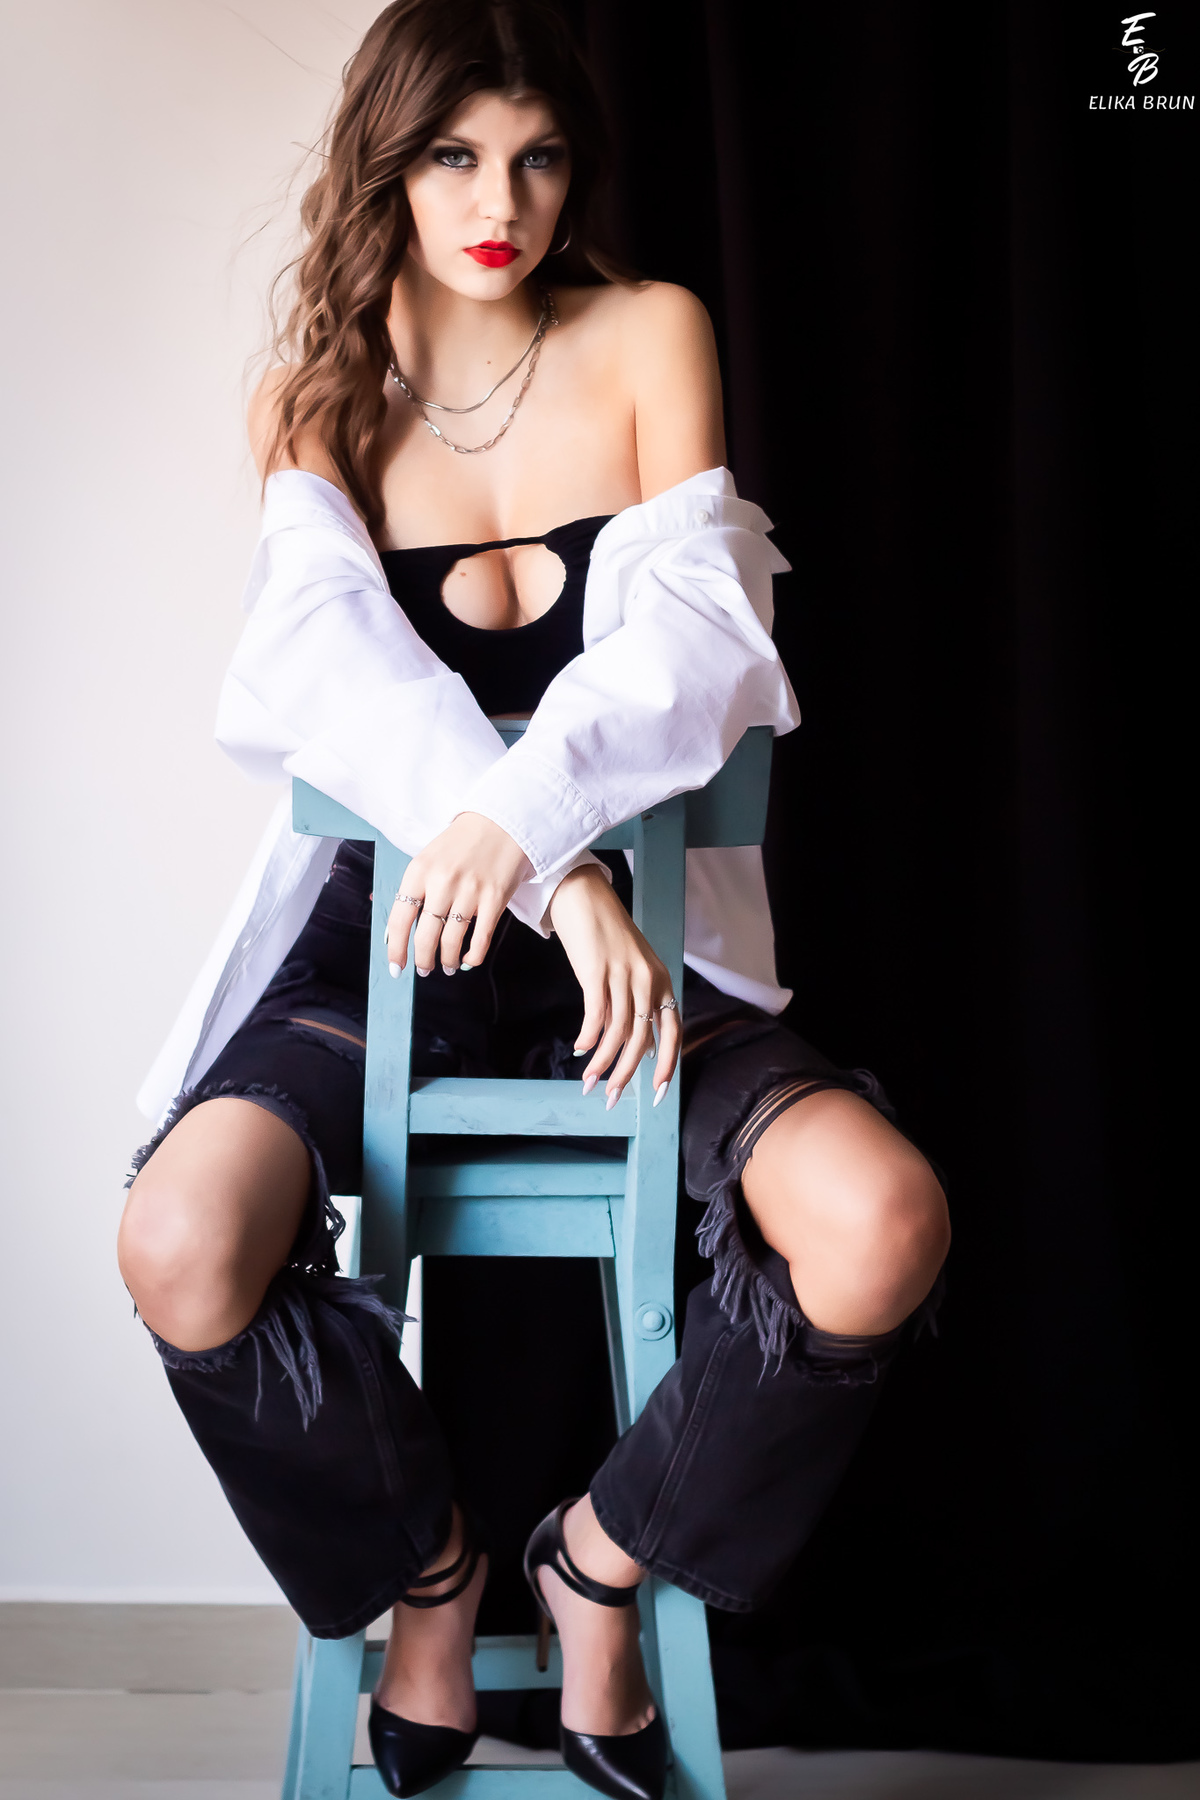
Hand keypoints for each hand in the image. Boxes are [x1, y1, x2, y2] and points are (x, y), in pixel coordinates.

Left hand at [385, 812, 532, 975]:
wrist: (502, 822)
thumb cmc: (461, 843)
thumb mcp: (428, 859)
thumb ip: (413, 891)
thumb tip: (397, 932)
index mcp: (419, 871)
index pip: (399, 919)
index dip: (396, 949)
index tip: (396, 967)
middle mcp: (442, 883)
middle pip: (425, 936)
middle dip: (422, 960)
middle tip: (423, 970)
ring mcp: (469, 892)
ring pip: (451, 942)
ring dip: (447, 961)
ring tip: (447, 966)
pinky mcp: (494, 899)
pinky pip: (480, 939)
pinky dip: (473, 956)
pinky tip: (468, 960)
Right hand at [548, 866, 680, 1107]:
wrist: (584, 896)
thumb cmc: (607, 935)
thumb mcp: (634, 968)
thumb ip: (640, 1002)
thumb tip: (643, 1044)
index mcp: (661, 982)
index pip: (673, 1032)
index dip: (667, 1065)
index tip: (656, 1094)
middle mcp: (647, 981)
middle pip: (642, 1040)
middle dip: (625, 1074)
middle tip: (610, 1097)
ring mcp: (623, 975)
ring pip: (617, 1033)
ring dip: (601, 1062)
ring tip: (588, 1082)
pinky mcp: (597, 971)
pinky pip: (596, 1015)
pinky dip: (588, 1037)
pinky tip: (580, 1049)